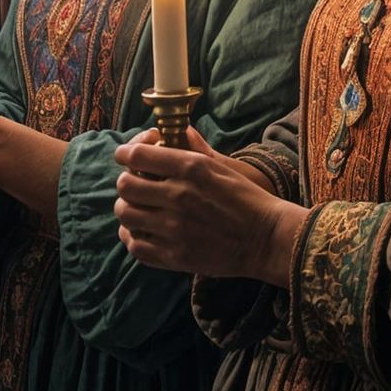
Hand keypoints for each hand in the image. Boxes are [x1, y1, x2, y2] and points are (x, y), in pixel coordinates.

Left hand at [113, 127, 308, 284]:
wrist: (266, 238)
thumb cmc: (246, 198)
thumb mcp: (221, 166)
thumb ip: (191, 150)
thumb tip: (171, 134)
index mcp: (191, 169)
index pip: (138, 156)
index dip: (124, 154)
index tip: (124, 156)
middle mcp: (178, 196)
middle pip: (126, 185)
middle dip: (126, 183)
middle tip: (134, 186)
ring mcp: (174, 228)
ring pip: (125, 214)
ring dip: (127, 209)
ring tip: (137, 209)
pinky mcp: (175, 256)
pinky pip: (135, 245)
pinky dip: (132, 236)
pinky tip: (141, 230)